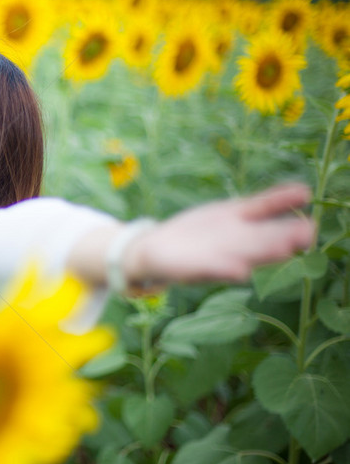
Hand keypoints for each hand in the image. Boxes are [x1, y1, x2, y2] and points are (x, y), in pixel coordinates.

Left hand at [125, 183, 314, 284]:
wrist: (155, 250)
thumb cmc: (200, 231)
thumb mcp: (230, 212)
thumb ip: (264, 205)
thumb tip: (303, 192)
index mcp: (242, 221)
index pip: (266, 210)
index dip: (283, 203)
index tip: (305, 197)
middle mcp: (235, 241)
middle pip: (261, 238)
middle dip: (282, 237)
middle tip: (307, 233)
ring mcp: (219, 255)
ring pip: (245, 254)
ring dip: (263, 253)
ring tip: (284, 249)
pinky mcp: (200, 269)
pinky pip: (215, 270)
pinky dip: (227, 270)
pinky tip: (241, 271)